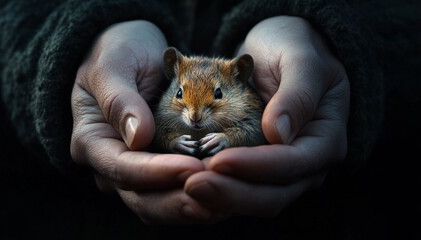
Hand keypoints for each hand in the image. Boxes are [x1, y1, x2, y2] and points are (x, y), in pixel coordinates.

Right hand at [70, 20, 221, 223]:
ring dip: (193, 203)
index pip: (123, 168)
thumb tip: (138, 137)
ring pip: (160, 203)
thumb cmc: (117, 52)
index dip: (158, 173)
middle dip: (180, 199)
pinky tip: (224, 185)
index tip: (193, 166)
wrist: (132, 52)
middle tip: (218, 190)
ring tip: (227, 194)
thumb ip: (119, 99)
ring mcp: (135, 170)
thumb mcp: (112, 64)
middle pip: (142, 198)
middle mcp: (111, 164)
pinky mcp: (157, 168)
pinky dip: (198, 192)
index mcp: (92, 141)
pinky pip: (175, 190)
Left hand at [185, 16, 349, 216]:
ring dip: (220, 196)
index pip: (293, 164)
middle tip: (193, 185)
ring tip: (186, 185)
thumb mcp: (300, 58)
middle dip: (232, 193)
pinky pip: (239, 185)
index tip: (218, 160)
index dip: (256, 167)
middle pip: (272, 195)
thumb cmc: (293, 47)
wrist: (276, 49)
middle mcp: (306, 163)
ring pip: (253, 198)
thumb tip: (278, 134)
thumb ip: (297, 93)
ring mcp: (281, 169)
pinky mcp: (258, 166)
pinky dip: (217, 186)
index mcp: (325, 139)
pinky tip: (190, 180)